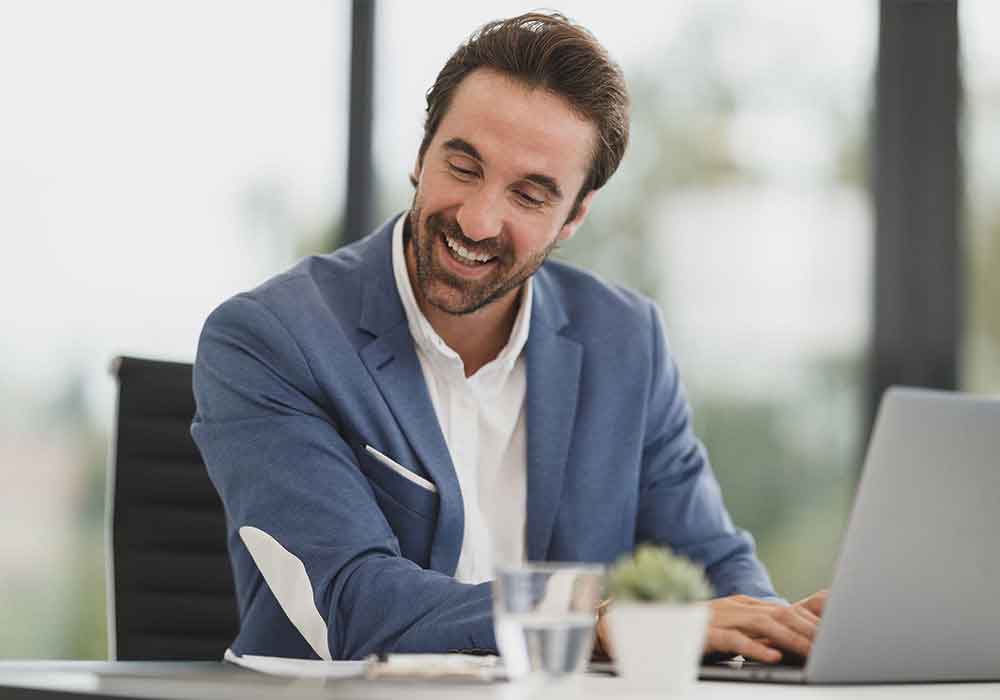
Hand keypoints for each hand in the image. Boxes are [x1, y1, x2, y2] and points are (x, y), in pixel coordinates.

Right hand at [594, 590, 828, 663]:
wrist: (649, 624)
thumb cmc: (691, 632)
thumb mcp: (727, 631)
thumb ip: (752, 635)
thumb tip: (780, 648)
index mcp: (743, 605)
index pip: (785, 612)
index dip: (811, 623)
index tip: (835, 637)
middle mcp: (735, 606)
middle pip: (781, 615)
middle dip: (809, 631)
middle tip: (833, 646)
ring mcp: (721, 617)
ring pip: (764, 624)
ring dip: (791, 640)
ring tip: (812, 653)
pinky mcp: (706, 631)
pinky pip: (734, 638)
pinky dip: (754, 648)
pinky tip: (771, 658)